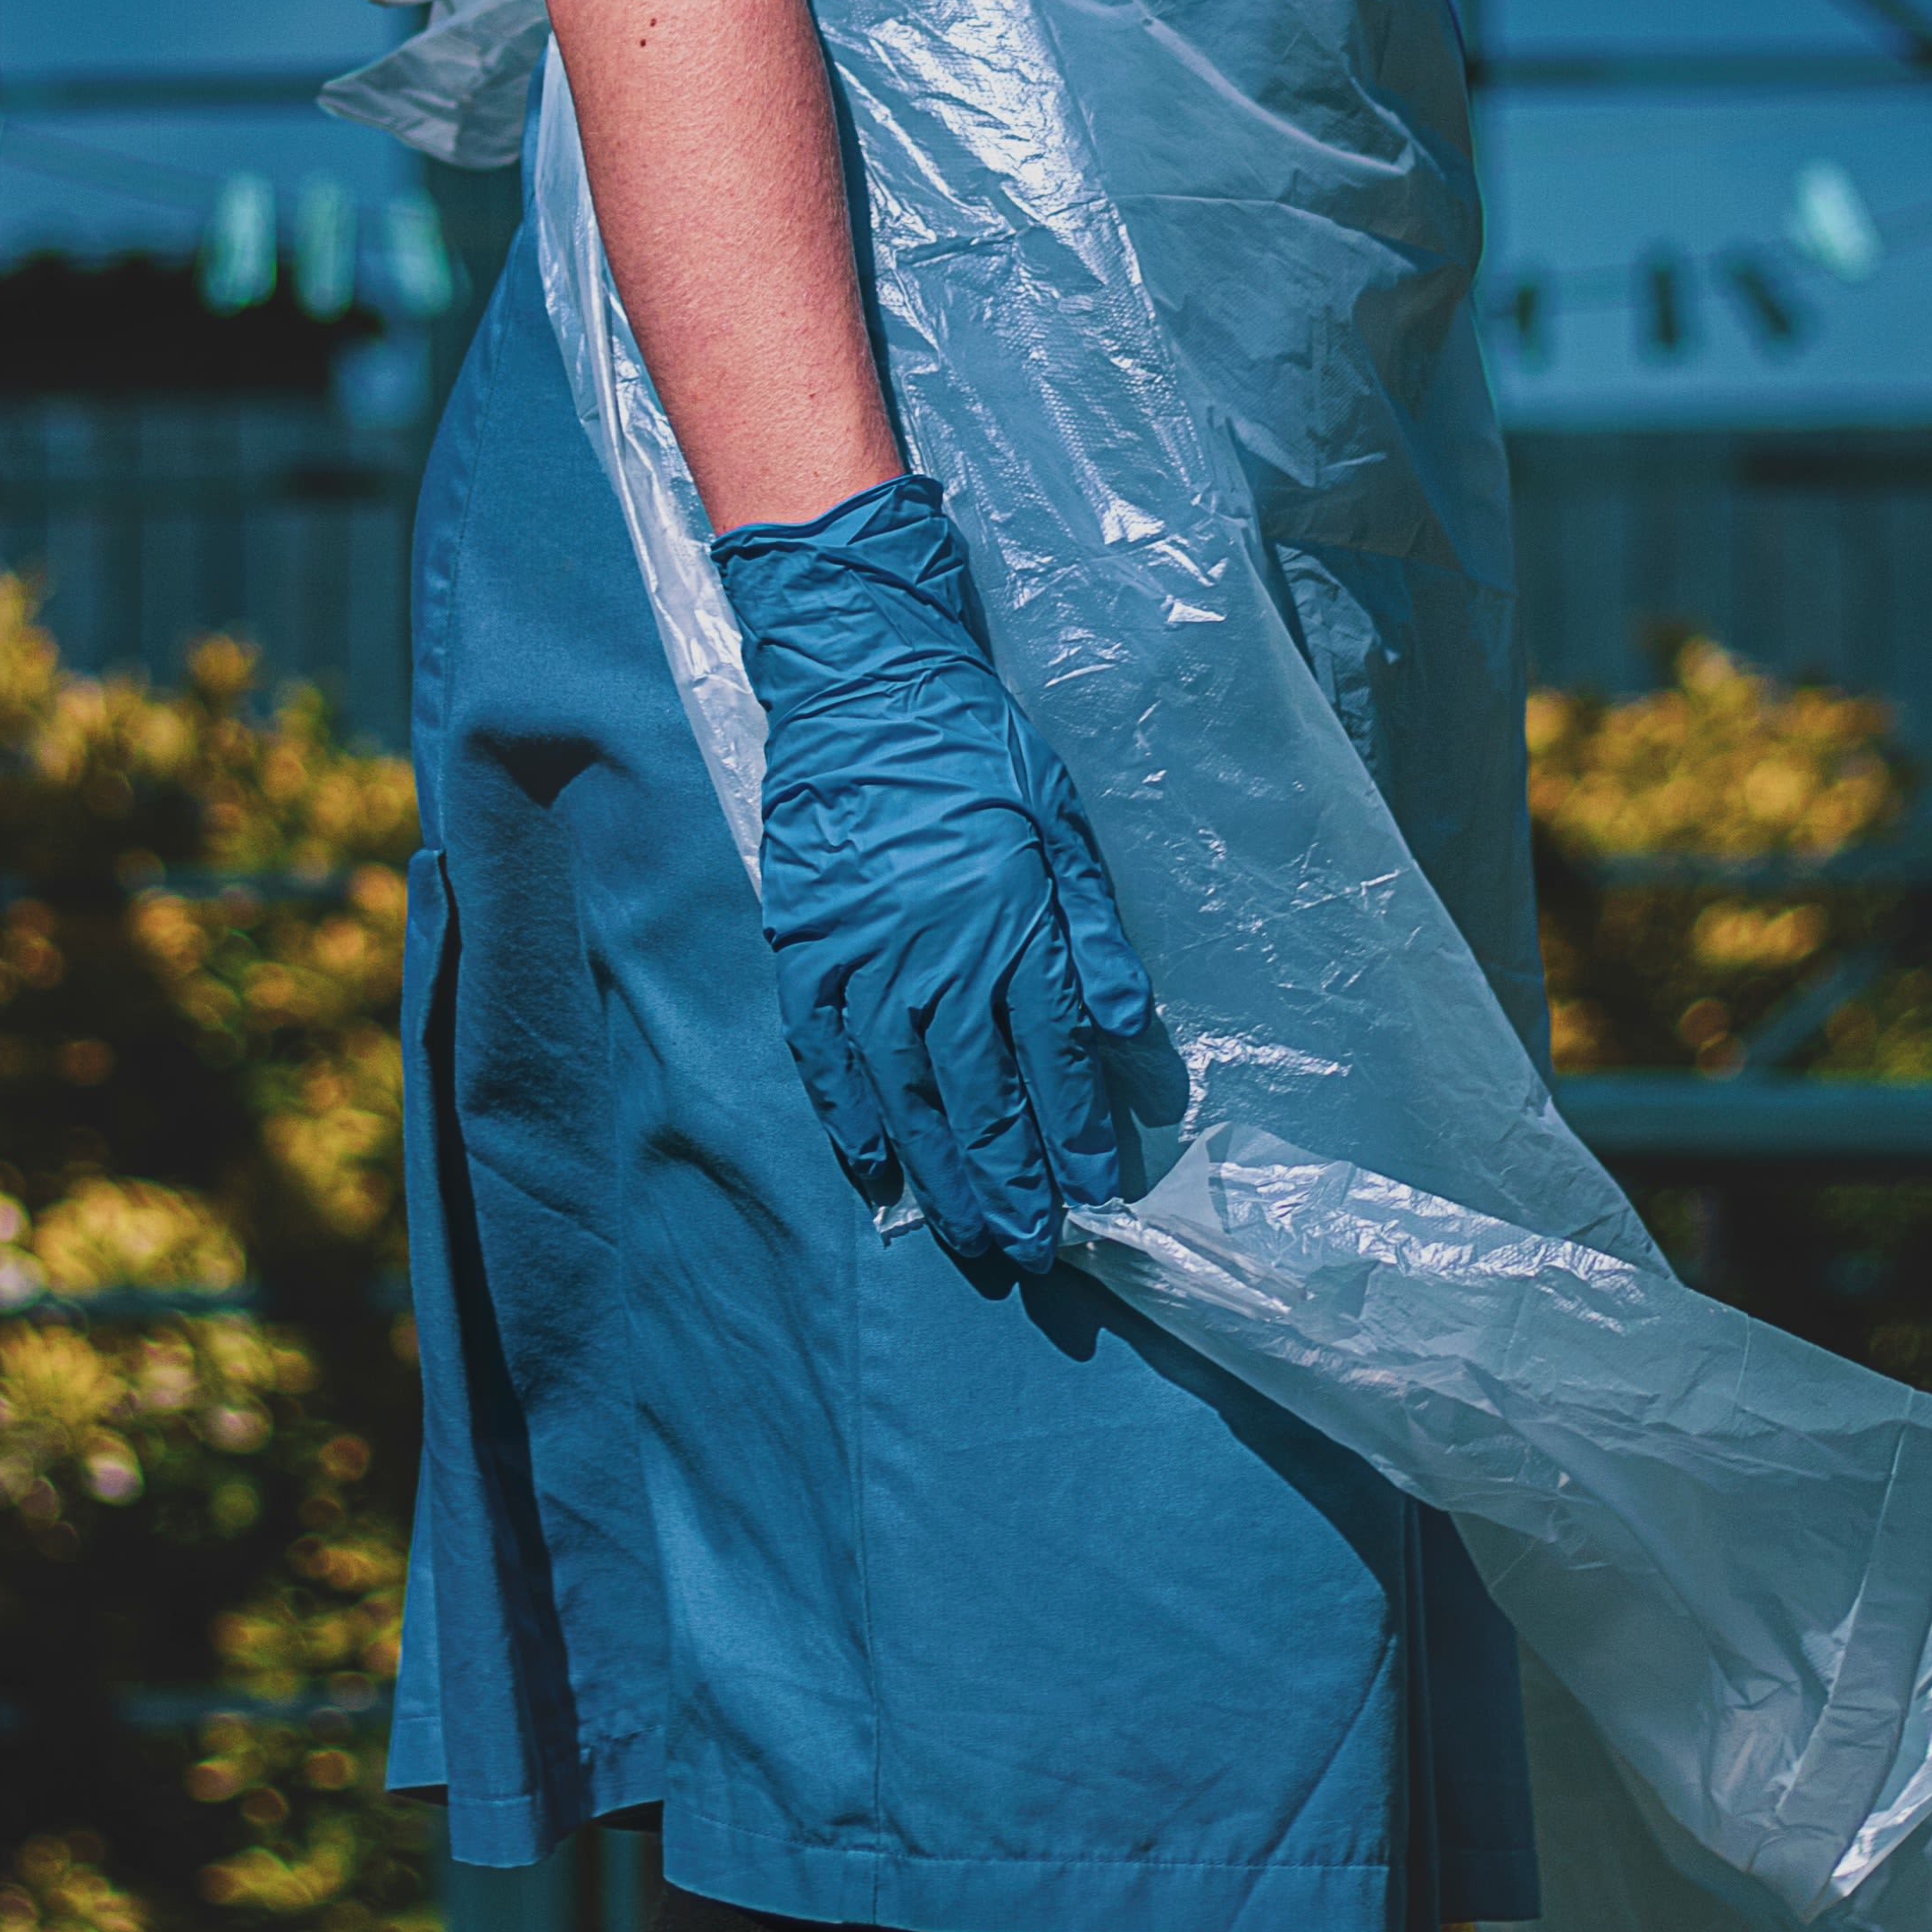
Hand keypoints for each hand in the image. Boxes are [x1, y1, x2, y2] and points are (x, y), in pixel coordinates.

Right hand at [713, 473, 1157, 1275]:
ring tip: (971, 1232)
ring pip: (906, 1092)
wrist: (863, 684)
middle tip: (1035, 1247)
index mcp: (1009, 925)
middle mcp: (936, 958)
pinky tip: (876, 1168)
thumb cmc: (975, 746)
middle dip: (1014, 1179)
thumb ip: (1092, 929)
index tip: (1096, 1191)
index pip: (1050, 1058)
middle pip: (979, 1095)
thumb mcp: (1061, 821)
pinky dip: (849, 1116)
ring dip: (942, 1170)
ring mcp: (862, 960)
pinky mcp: (804, 949)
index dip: (1074, 1134)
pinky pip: (824, 1054)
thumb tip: (1127, 1026)